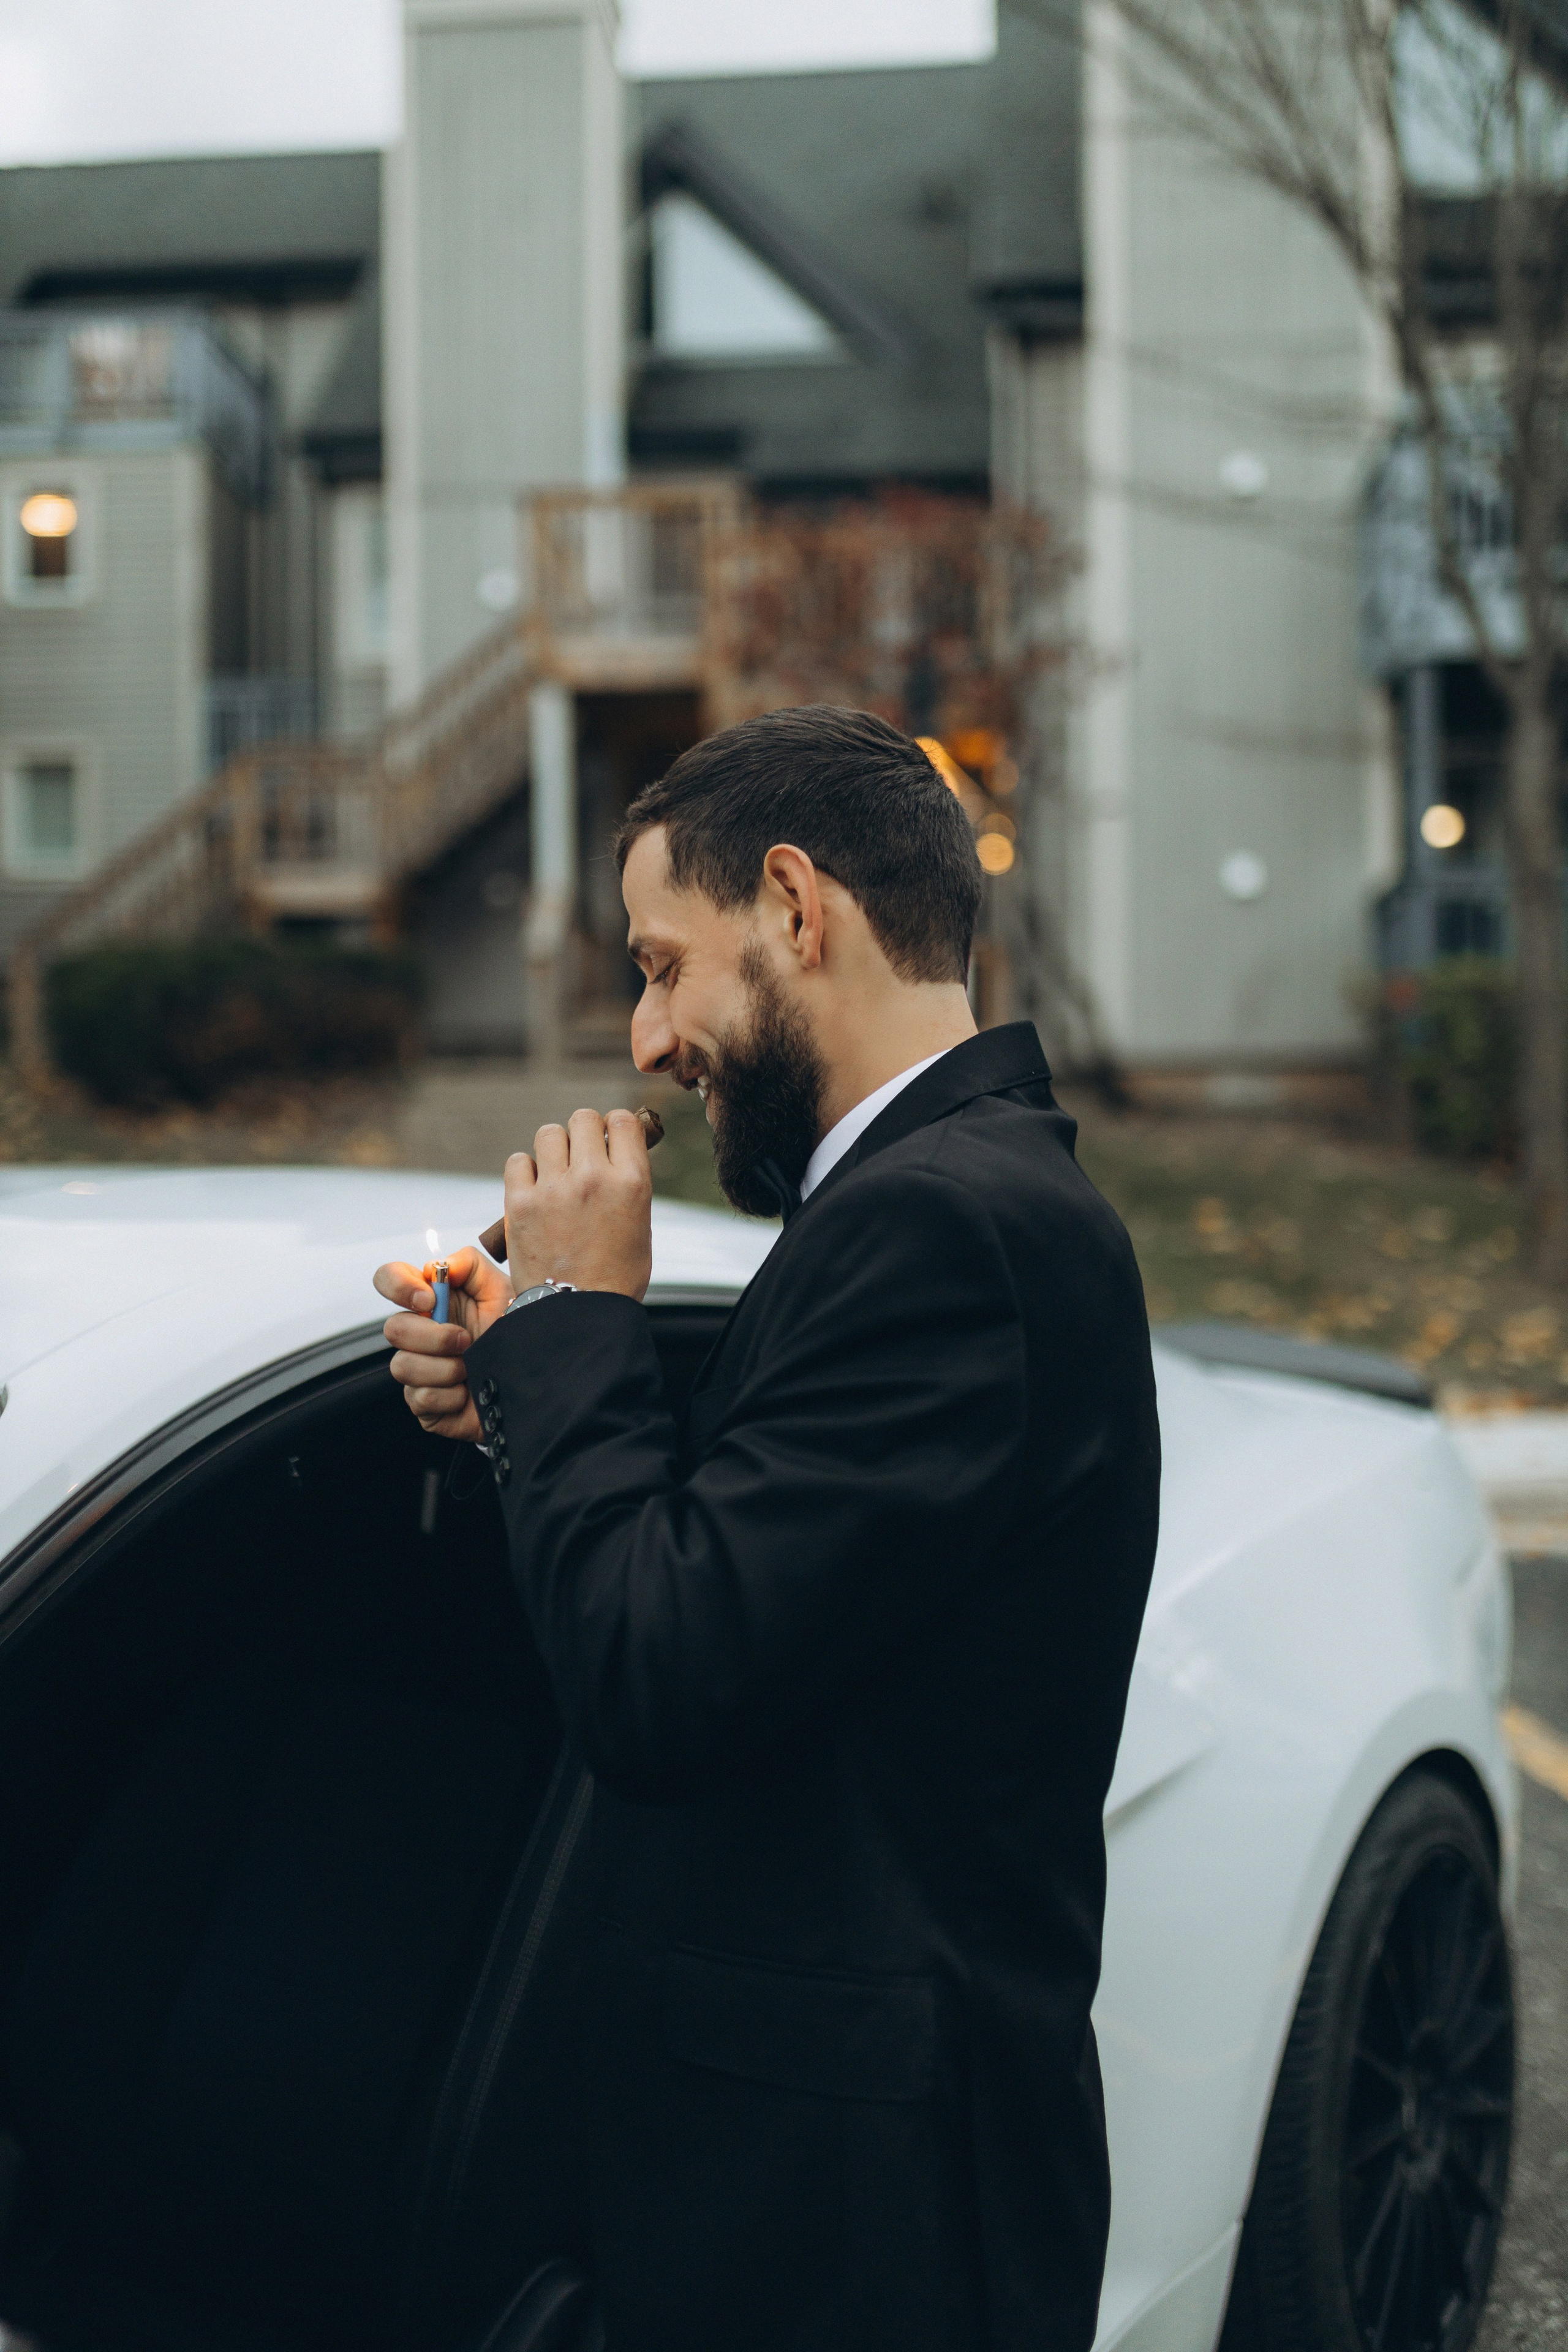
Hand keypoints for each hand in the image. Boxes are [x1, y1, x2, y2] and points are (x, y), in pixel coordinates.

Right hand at [375, 1244, 510, 1441]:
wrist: (532, 1379)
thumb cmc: (514, 1331)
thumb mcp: (500, 1290)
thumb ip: (470, 1264)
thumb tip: (438, 1266)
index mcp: (431, 1302)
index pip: (388, 1279)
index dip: (398, 1286)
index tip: (430, 1300)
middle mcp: (418, 1334)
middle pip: (393, 1329)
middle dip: (434, 1337)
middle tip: (467, 1340)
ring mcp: (417, 1370)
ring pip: (403, 1367)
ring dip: (446, 1368)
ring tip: (471, 1367)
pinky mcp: (423, 1404)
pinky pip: (422, 1398)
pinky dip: (453, 1396)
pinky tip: (469, 1391)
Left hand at [503, 1106, 652, 1301]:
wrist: (578, 1315)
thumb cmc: (614, 1277)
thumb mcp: (640, 1225)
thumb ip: (628, 1184)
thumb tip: (613, 1155)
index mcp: (631, 1181)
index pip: (622, 1121)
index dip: (614, 1126)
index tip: (608, 1140)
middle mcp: (593, 1177)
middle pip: (583, 1119)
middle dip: (583, 1134)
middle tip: (580, 1157)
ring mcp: (554, 1189)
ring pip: (548, 1134)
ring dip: (553, 1149)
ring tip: (554, 1174)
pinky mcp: (520, 1203)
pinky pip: (517, 1161)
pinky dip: (524, 1171)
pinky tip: (533, 1189)